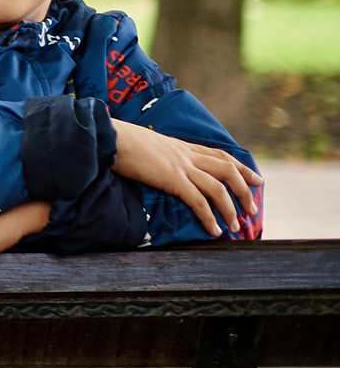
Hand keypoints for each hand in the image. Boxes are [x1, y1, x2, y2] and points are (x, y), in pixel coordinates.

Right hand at [113, 120, 260, 236]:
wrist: (110, 137)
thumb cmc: (120, 141)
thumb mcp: (146, 145)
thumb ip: (159, 156)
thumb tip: (158, 166)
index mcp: (182, 146)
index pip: (221, 155)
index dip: (242, 168)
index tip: (256, 180)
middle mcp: (187, 155)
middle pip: (228, 171)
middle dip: (245, 191)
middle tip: (252, 210)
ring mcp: (181, 167)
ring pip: (218, 188)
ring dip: (230, 209)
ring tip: (235, 227)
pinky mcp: (172, 179)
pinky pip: (198, 201)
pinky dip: (209, 217)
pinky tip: (213, 230)